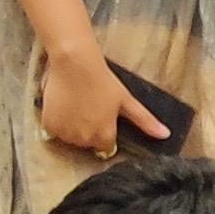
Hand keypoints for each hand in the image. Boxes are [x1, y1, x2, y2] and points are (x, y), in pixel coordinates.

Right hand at [35, 48, 165, 159]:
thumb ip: (145, 121)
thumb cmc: (103, 82)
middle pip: (87, 144)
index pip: (105, 148)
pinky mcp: (48, 124)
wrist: (74, 64)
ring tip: (77, 108)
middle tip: (91, 110)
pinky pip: (53, 132)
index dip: (106, 135)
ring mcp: (64, 133)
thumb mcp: (127, 101)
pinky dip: (57, 124)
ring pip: (70, 139)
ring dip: (73, 129)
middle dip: (90, 132)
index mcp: (103, 136)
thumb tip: (166, 135)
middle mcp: (83, 139)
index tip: (104, 120)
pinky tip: (64, 108)